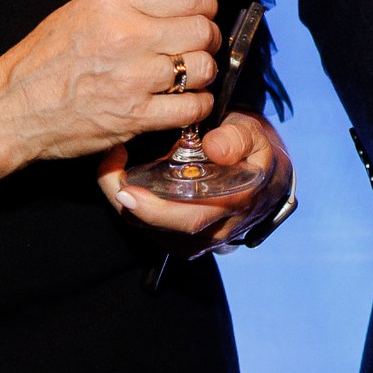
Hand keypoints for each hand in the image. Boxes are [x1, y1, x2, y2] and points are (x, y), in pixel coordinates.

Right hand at [0, 0, 219, 164]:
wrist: (13, 107)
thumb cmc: (44, 59)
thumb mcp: (82, 10)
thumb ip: (131, 3)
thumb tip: (175, 3)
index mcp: (114, 3)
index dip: (205, 6)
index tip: (202, 15)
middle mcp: (128, 36)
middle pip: (202, 30)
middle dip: (207, 38)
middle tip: (198, 47)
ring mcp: (133, 78)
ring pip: (202, 68)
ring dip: (203, 73)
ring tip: (189, 76)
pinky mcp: (135, 116)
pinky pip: (192, 107)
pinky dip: (198, 104)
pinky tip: (187, 101)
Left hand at [98, 114, 293, 251]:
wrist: (262, 172)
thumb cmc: (252, 149)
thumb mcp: (253, 133)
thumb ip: (238, 137)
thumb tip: (216, 148)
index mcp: (235, 203)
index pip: (192, 217)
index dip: (154, 208)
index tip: (126, 190)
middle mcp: (216, 229)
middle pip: (164, 229)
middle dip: (130, 204)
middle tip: (109, 176)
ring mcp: (199, 238)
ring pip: (153, 231)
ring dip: (125, 202)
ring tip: (111, 168)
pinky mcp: (184, 238)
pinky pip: (151, 228)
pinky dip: (131, 205)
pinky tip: (122, 177)